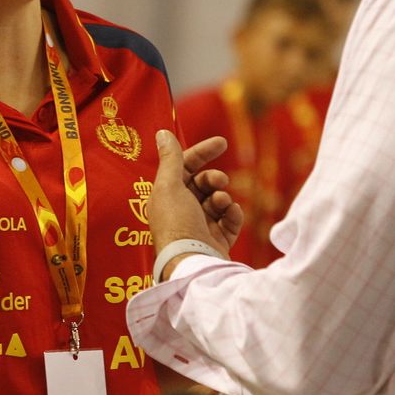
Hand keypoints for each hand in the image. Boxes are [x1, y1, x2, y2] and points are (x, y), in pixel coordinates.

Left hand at [148, 130, 242, 258]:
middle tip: (220, 181)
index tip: (222, 142)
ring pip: (218, 200)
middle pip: (203, 183)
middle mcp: (181, 210)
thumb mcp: (170, 186)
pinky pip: (229, 220)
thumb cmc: (176, 223)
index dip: (202, 152)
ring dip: (222, 197)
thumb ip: (171, 159)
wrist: (192, 262)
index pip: (184, 167)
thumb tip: (162, 132)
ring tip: (221, 202)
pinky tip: (231, 213)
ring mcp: (200, 226)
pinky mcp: (217, 241)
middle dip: (213, 178)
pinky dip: (232, 214)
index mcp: (167, 196)